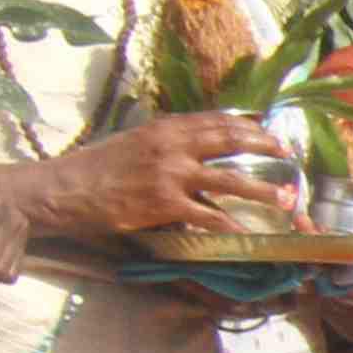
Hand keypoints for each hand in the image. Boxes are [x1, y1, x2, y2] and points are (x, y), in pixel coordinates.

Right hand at [0, 109, 294, 243]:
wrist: (64, 188)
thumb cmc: (96, 166)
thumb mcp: (134, 140)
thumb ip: (166, 141)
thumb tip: (195, 145)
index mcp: (165, 127)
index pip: (217, 120)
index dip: (248, 126)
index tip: (268, 134)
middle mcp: (172, 145)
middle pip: (230, 141)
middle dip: (264, 148)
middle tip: (287, 157)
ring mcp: (170, 175)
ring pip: (229, 180)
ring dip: (261, 189)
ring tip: (284, 198)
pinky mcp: (164, 204)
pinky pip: (207, 216)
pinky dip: (231, 224)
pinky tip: (247, 232)